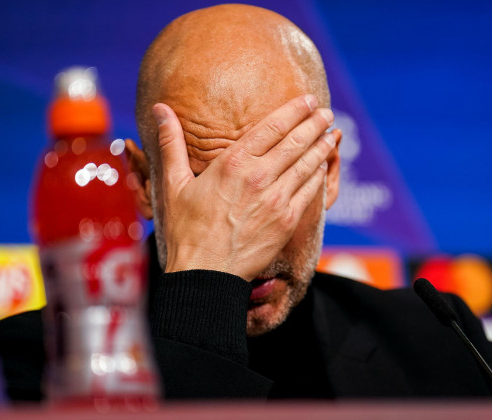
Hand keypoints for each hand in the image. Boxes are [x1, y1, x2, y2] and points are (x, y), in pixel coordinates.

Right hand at [153, 95, 338, 280]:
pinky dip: (319, 175)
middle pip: (295, 141)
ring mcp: (276, 199)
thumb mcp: (172, 183)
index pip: (271, 127)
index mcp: (232, 163)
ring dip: (322, 145)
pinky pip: (309, 191)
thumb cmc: (186, 230)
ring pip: (307, 164)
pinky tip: (324, 166)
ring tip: (332, 132)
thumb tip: (159, 108)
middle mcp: (258, 177)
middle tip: (326, 111)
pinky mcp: (286, 221)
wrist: (205, 274)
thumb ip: (171, 143)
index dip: (293, 110)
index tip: (306, 100)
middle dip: (314, 123)